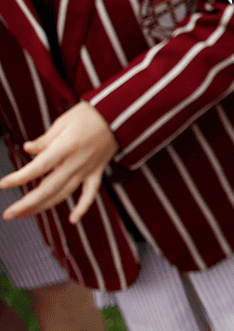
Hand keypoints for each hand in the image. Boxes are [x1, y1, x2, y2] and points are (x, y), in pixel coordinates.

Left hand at [0, 103, 116, 222]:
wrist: (120, 115)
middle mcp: (77, 162)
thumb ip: (45, 140)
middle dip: (27, 203)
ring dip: (43, 207)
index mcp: (66, 147)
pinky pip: (90, 193)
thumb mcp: (64, 122)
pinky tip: (72, 219)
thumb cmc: (91, 115)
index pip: (39, 167)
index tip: (3, 185)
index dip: (19, 178)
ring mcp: (88, 169)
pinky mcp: (97, 172)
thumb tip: (27, 149)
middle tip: (9, 213)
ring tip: (24, 215)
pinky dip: (83, 207)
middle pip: (49, 188)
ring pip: (64, 193)